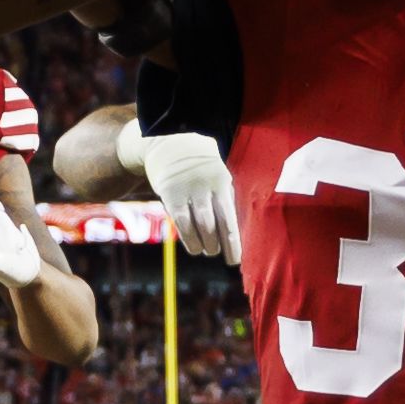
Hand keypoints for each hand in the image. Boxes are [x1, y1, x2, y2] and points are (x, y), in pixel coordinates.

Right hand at [131, 126, 237, 261]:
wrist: (168, 143)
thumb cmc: (199, 165)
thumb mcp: (217, 174)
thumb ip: (225, 198)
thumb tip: (235, 231)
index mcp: (222, 182)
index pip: (230, 218)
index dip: (234, 243)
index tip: (236, 260)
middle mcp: (206, 186)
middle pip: (216, 225)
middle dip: (220, 246)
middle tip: (221, 254)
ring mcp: (187, 191)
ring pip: (199, 226)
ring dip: (205, 244)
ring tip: (207, 251)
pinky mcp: (170, 195)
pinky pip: (181, 223)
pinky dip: (189, 238)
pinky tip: (194, 247)